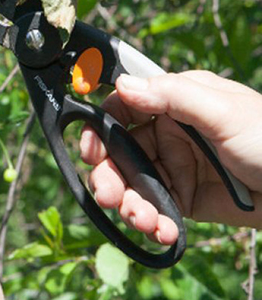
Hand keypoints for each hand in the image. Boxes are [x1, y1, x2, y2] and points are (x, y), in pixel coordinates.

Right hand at [80, 71, 261, 244]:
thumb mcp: (224, 111)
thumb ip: (172, 96)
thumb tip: (122, 83)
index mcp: (174, 103)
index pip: (122, 110)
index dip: (100, 130)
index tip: (90, 152)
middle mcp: (168, 133)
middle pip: (119, 154)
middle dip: (109, 177)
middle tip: (109, 197)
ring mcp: (173, 167)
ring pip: (132, 185)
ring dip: (130, 206)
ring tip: (144, 222)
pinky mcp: (182, 198)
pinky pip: (154, 210)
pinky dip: (152, 223)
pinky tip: (162, 231)